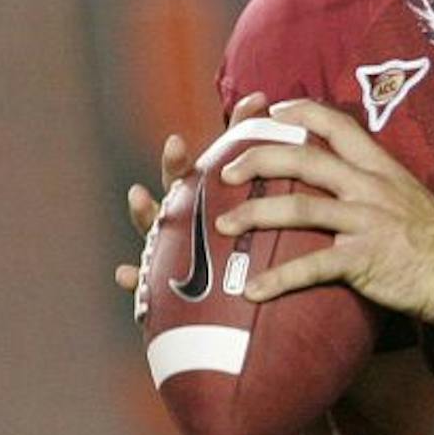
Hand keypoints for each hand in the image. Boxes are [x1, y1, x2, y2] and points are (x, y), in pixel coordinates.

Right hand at [115, 94, 270, 311]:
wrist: (233, 329)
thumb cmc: (249, 270)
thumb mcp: (270, 229)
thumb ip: (281, 190)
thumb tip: (307, 143)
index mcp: (218, 205)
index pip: (227, 164)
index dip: (242, 132)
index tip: (253, 105)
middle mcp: (191, 222)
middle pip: (181, 188)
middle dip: (175, 165)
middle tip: (178, 143)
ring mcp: (171, 252)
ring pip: (155, 227)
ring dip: (144, 210)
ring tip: (138, 195)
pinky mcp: (161, 289)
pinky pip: (143, 285)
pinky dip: (132, 277)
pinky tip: (125, 274)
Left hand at [211, 99, 433, 322]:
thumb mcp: (410, 197)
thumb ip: (378, 186)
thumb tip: (349, 183)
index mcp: (380, 168)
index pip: (336, 124)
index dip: (300, 113)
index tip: (273, 111)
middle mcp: (369, 187)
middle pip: (304, 159)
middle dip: (258, 159)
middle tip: (227, 170)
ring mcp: (365, 222)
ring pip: (299, 209)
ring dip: (255, 215)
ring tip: (224, 227)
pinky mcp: (362, 259)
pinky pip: (311, 266)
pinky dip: (277, 280)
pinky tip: (252, 292)